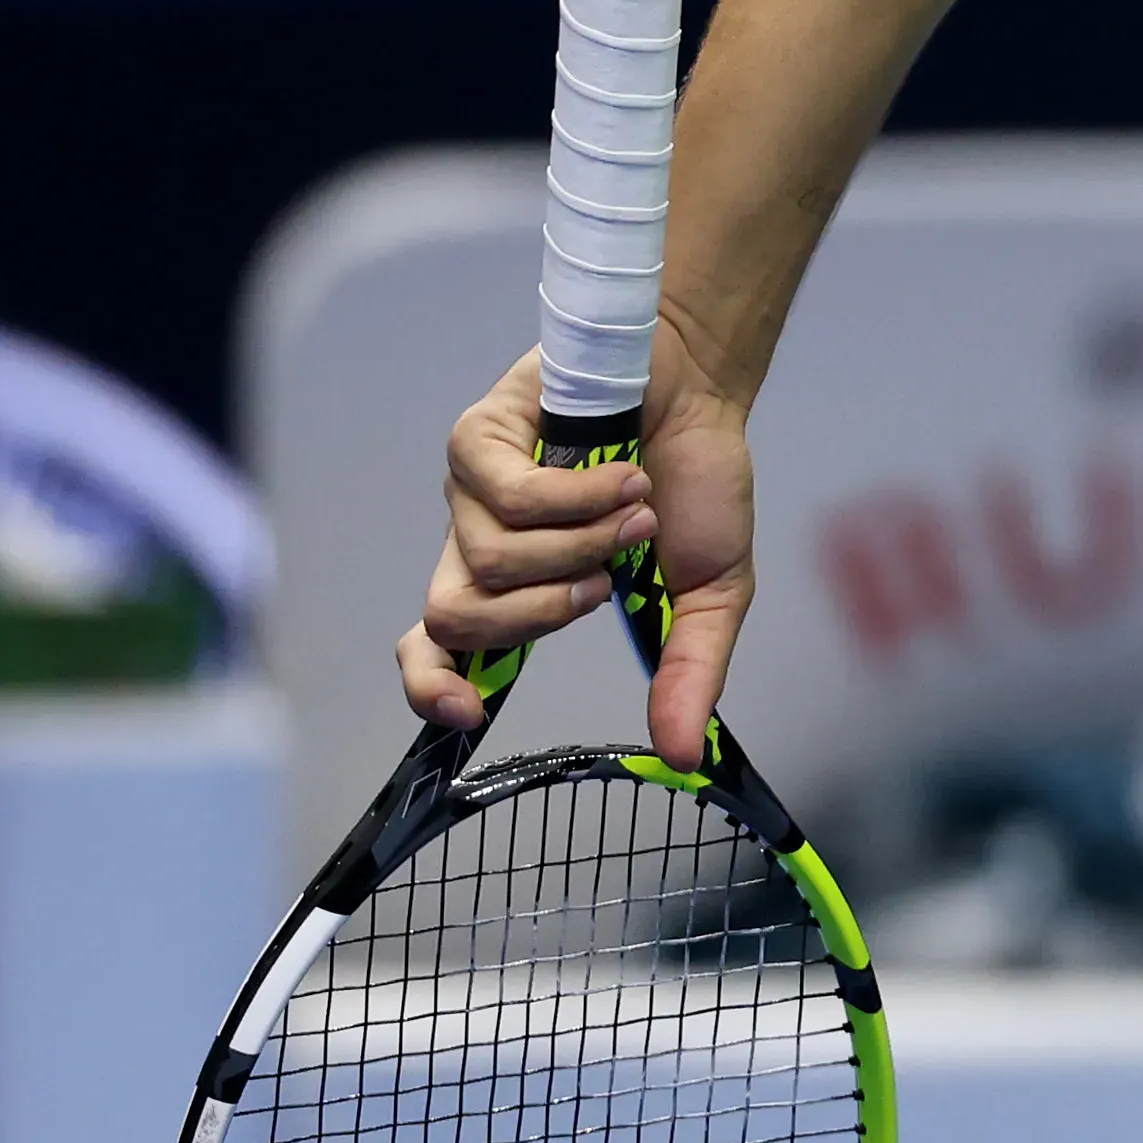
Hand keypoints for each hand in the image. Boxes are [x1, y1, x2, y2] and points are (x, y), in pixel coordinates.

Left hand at [398, 326, 761, 771]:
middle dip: (541, 613)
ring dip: (581, 542)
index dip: (432, 689)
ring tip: (632, 507)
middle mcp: (478, 546)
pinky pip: (508, 496)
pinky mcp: (478, 438)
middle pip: (452, 619)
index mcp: (519, 589)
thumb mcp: (709, 591)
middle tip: (606, 582)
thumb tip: (682, 757)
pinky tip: (620, 472)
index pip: (435, 653)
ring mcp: (470, 492)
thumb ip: (690, 670)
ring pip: (489, 560)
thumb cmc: (696, 483)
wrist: (701, 384)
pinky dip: (579, 495)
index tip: (467, 713)